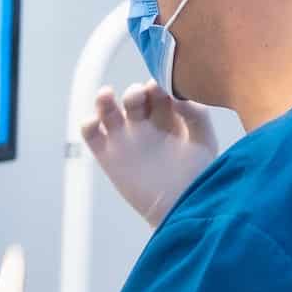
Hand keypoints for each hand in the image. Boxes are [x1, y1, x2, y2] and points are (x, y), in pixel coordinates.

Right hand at [81, 82, 218, 226]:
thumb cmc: (197, 176)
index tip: (162, 89)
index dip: (157, 83)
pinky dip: (88, 123)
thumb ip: (196, 114)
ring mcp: (125, 139)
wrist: (180, 208)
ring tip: (106, 95)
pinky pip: (91, 134)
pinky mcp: (108, 155)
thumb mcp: (204, 140)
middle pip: (133, 95)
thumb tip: (176, 95)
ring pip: (107, 109)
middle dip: (134, 92)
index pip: (157, 89)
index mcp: (168, 116)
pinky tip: (95, 122)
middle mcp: (145, 124)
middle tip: (140, 97)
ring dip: (104, 99)